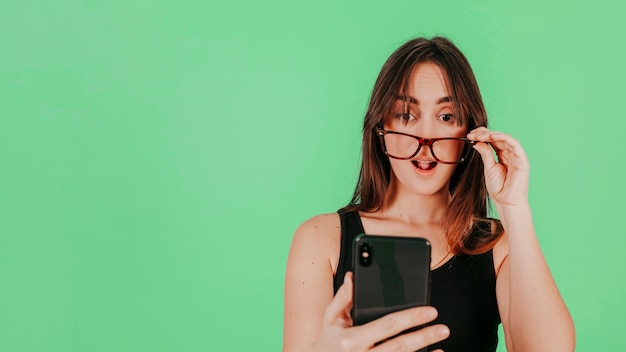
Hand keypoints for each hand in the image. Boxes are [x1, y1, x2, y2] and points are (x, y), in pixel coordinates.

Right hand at [306, 272, 448, 351]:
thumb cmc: (326, 341)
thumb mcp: (329, 318)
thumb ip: (342, 298)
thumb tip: (353, 277)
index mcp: (351, 338)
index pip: (388, 325)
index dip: (410, 317)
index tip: (429, 311)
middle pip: (400, 346)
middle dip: (424, 336)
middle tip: (442, 328)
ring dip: (424, 351)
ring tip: (441, 343)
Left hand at [468, 127, 529, 206]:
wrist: (506, 202)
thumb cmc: (498, 188)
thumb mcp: (488, 167)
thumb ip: (485, 153)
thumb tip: (477, 141)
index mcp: (503, 155)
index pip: (493, 140)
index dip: (482, 135)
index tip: (470, 135)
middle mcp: (511, 154)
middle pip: (499, 137)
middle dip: (484, 133)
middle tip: (472, 133)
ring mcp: (517, 156)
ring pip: (506, 138)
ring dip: (492, 134)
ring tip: (479, 135)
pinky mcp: (522, 160)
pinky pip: (514, 144)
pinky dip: (503, 137)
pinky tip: (491, 136)